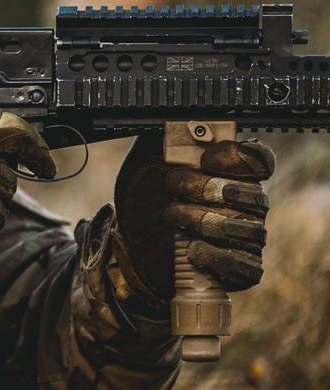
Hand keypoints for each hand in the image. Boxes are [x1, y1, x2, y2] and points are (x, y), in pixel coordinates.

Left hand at [113, 134, 273, 304]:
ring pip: (247, 228)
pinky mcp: (240, 269)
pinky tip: (192, 249)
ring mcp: (246, 237)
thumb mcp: (146, 162)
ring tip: (172, 216)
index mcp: (231, 173)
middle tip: (172, 186)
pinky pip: (245, 264)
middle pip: (252, 193)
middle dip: (205, 188)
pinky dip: (215, 255)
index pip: (258, 160)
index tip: (203, 158)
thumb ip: (163, 139)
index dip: (235, 158)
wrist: (130, 243)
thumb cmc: (144, 199)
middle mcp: (247, 203)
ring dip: (202, 220)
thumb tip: (174, 120)